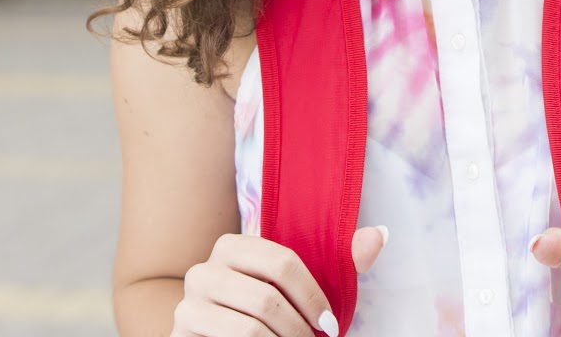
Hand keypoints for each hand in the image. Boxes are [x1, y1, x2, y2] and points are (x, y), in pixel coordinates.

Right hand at [172, 226, 387, 336]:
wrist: (211, 335)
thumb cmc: (263, 308)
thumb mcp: (298, 285)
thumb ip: (340, 260)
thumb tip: (380, 234)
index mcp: (232, 245)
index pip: (283, 263)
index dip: (313, 297)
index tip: (331, 326)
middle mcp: (203, 270)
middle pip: (266, 299)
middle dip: (298, 330)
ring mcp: (187, 304)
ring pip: (249, 328)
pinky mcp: (180, 333)